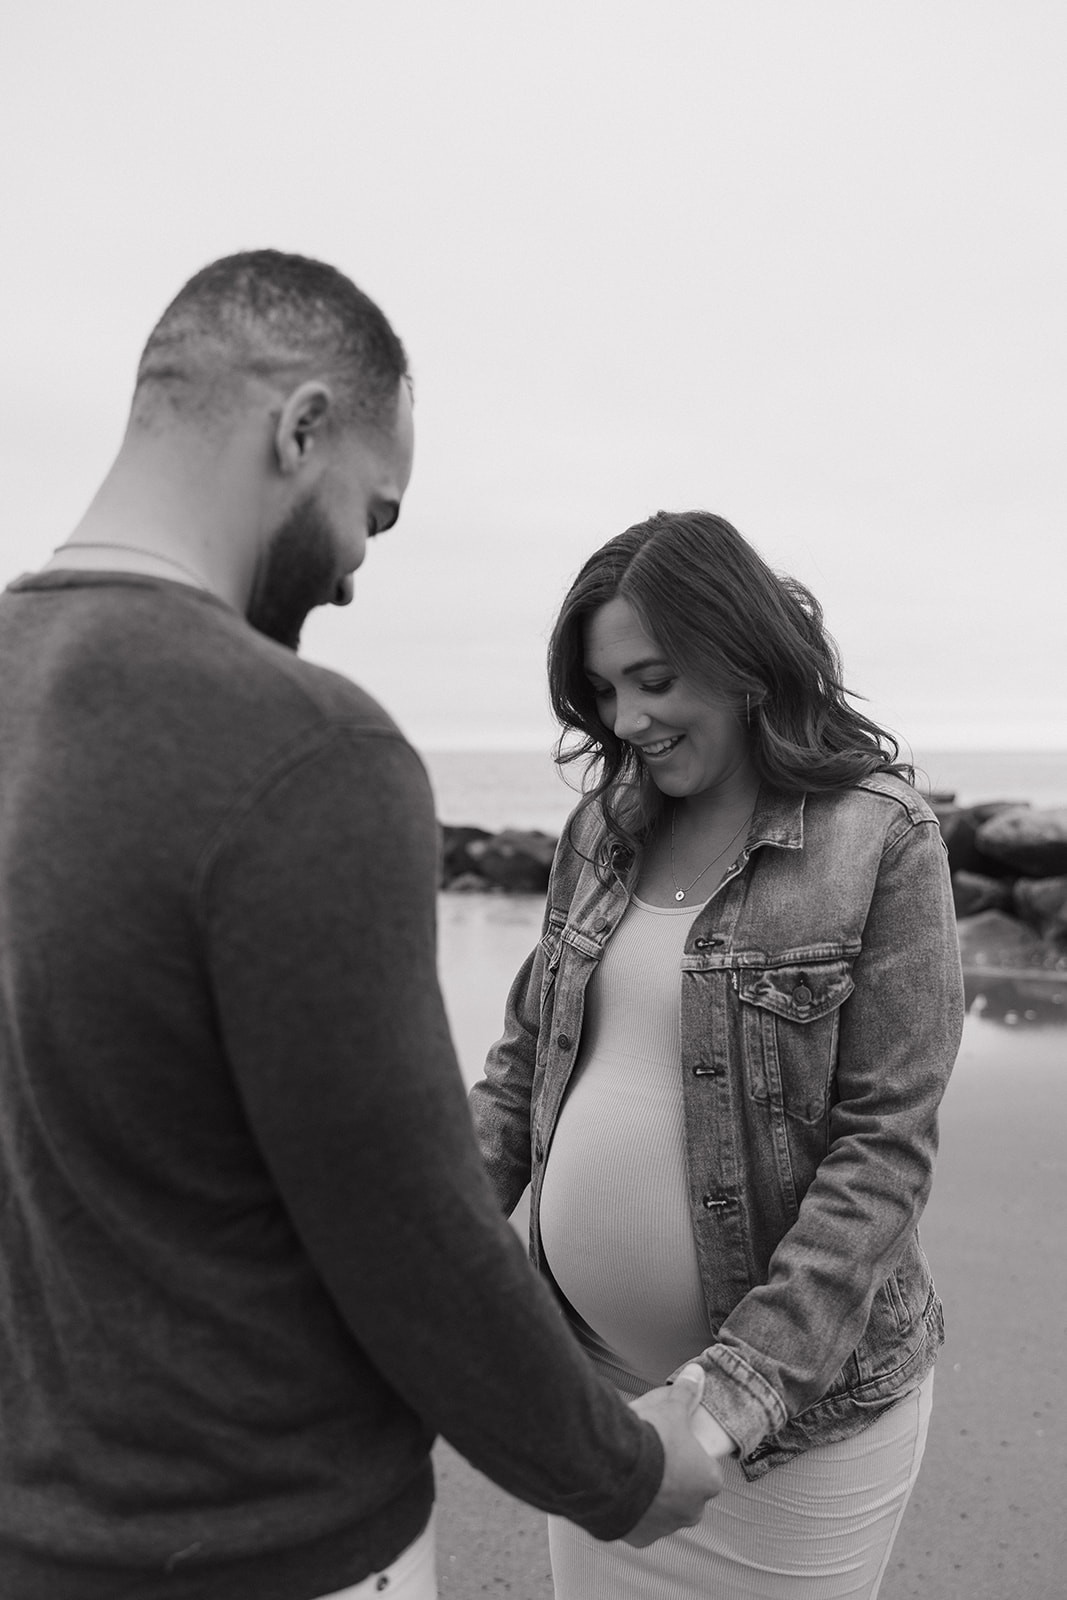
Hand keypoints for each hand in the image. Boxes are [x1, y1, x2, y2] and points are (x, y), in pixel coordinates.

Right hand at [622, 1364, 725, 1546]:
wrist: (614, 1471)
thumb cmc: (651, 1440)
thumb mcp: (671, 1410)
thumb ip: (686, 1392)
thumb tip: (697, 1371)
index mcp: (709, 1481)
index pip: (706, 1471)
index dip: (690, 1458)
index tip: (672, 1447)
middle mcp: (693, 1510)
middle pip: (687, 1495)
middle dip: (673, 1482)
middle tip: (652, 1460)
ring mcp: (667, 1527)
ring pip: (664, 1512)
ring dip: (653, 1498)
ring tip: (631, 1473)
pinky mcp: (641, 1538)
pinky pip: (640, 1525)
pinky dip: (632, 1513)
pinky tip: (619, 1492)